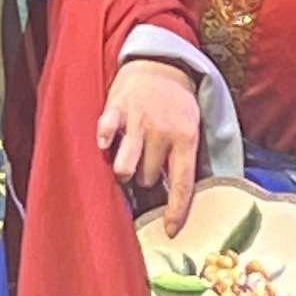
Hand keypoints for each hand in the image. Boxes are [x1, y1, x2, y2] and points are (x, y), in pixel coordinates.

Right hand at [96, 57, 203, 225]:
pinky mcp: (116, 107)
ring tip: (127, 162)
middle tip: (146, 167)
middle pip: (147, 179)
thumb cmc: (175, 105)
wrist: (159, 63)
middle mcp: (162, 131)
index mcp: (186, 139)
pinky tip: (106, 143)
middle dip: (145, 179)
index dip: (175, 211)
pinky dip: (104, 141)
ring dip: (124, 171)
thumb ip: (185, 161)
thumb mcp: (191, 129)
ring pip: (125, 168)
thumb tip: (180, 200)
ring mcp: (138, 119)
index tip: (169, 232)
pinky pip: (105, 133)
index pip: (182, 184)